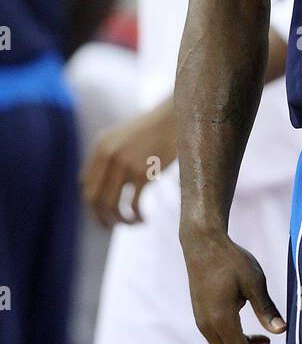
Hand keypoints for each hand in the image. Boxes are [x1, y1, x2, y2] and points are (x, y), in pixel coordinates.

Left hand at [81, 99, 176, 226]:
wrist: (174, 118)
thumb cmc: (152, 129)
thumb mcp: (122, 136)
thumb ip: (107, 156)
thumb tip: (97, 184)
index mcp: (100, 147)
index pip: (85, 184)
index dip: (92, 201)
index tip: (104, 210)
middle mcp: (108, 156)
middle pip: (93, 198)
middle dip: (100, 217)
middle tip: (111, 225)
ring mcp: (125, 164)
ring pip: (111, 205)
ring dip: (119, 221)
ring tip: (131, 224)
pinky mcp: (143, 173)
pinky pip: (134, 205)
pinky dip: (137, 217)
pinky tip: (144, 219)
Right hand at [180, 225, 285, 343]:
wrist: (202, 244)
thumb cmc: (230, 259)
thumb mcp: (254, 281)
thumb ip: (266, 308)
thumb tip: (283, 331)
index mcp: (221, 320)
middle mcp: (208, 327)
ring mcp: (204, 324)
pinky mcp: (204, 318)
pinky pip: (222, 343)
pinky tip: (261, 340)